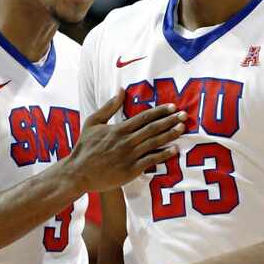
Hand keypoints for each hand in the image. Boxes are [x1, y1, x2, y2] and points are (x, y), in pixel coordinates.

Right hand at [69, 89, 186, 191]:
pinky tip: (174, 150)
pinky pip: (151, 160)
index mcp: (119, 129)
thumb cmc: (85, 147)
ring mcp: (130, 156)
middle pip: (153, 128)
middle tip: (185, 115)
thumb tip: (121, 90)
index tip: (173, 107)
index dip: (160, 111)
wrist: (78, 173)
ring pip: (154, 143)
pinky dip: (163, 154)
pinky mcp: (131, 170)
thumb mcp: (92, 122)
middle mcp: (127, 141)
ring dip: (170, 135)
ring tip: (182, 128)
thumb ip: (108, 107)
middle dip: (170, 121)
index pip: (144, 117)